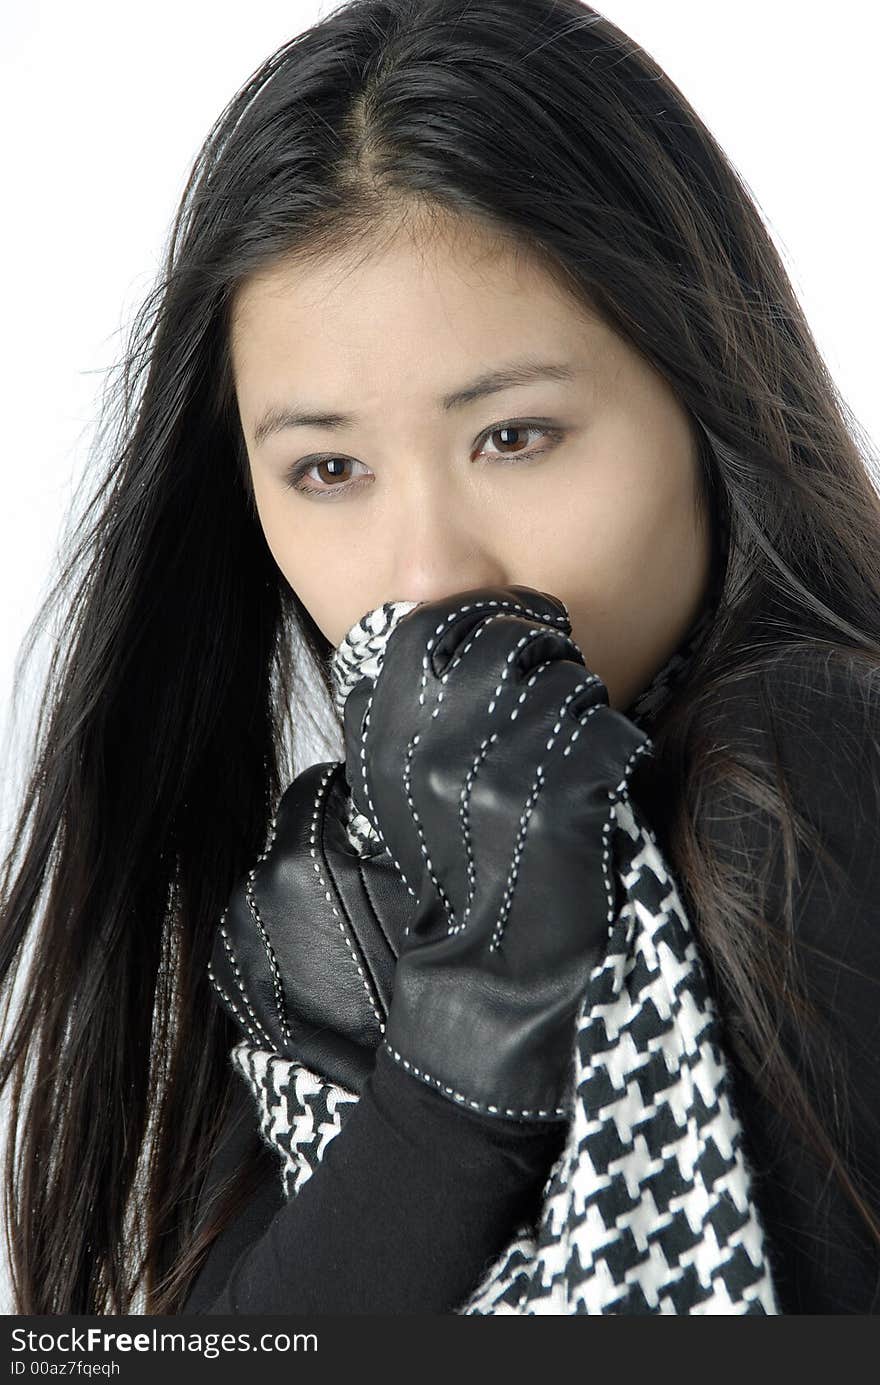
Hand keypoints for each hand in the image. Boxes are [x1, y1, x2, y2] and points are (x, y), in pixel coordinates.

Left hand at [208, 760, 414, 1093]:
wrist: (411, 1092)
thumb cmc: (429, 986)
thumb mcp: (430, 887)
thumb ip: (394, 829)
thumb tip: (379, 799)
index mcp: (302, 861)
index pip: (316, 787)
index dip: (350, 794)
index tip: (371, 812)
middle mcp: (254, 895)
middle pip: (295, 838)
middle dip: (330, 848)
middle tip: (373, 881)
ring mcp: (236, 943)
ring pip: (274, 886)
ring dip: (306, 892)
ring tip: (351, 932)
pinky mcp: (231, 981)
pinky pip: (258, 931)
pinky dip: (286, 935)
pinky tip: (325, 963)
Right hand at [341, 585, 653, 1122]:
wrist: (489, 988)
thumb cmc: (456, 887)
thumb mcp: (402, 792)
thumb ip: (414, 707)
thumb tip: (448, 618)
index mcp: (385, 738)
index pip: (438, 625)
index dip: (489, 622)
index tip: (519, 640)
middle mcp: (435, 748)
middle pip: (511, 643)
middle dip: (546, 663)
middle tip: (556, 708)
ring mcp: (501, 775)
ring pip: (570, 686)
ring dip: (584, 718)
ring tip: (571, 768)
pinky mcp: (566, 804)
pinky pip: (614, 737)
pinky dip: (619, 761)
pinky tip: (598, 799)